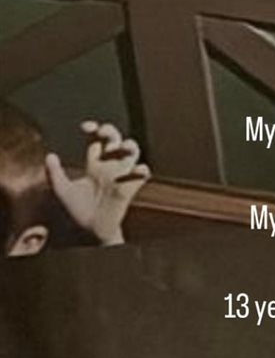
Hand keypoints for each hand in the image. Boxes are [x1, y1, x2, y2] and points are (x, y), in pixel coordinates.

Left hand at [45, 120, 149, 246]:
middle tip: (103, 132)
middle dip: (111, 132)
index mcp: (94, 163)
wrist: (88, 230)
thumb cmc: (76, 210)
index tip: (86, 127)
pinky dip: (141, 170)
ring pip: (132, 152)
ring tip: (122, 147)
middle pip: (115, 140)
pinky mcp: (129, 187)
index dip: (94, 129)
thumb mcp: (61, 190)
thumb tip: (49, 155)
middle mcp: (109, 166)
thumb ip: (55, 173)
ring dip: (129, 146)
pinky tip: (136, 170)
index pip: (97, 139)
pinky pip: (141, 175)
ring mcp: (120, 175)